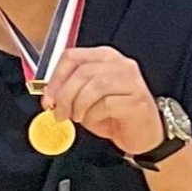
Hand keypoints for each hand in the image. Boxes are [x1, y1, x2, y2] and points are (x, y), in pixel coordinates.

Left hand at [43, 44, 165, 155]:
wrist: (143, 134)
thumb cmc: (115, 115)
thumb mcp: (87, 99)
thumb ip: (70, 91)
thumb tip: (50, 96)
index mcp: (105, 57)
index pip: (73, 56)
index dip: (56, 78)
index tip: (48, 97)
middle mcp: (120, 64)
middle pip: (82, 71)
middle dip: (65, 95)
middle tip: (59, 112)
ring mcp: (131, 81)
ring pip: (94, 85)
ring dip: (79, 105)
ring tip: (77, 117)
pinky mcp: (136, 100)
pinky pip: (106, 104)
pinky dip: (93, 115)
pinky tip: (94, 120)